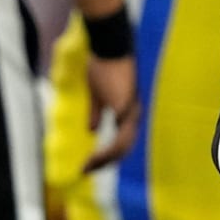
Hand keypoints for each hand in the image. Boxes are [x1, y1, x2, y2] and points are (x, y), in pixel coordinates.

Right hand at [82, 53, 140, 172]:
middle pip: (123, 147)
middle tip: (86, 171)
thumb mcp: (97, 95)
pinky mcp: (125, 105)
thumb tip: (92, 131)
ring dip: (104, 159)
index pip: (122, 141)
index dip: (106, 155)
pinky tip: (96, 154)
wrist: (109, 48)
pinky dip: (109, 148)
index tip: (88, 165)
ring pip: (123, 145)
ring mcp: (131, 110)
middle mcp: (134, 113)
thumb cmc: (103, 67)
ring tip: (88, 166)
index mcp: (128, 111)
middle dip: (104, 162)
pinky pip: (120, 133)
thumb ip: (96, 113)